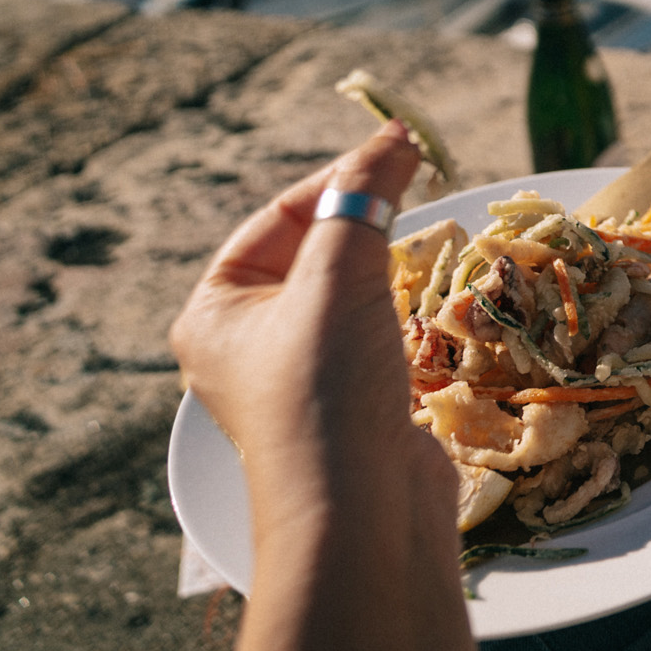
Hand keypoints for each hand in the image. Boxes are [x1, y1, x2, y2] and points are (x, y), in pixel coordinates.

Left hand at [169, 120, 442, 488]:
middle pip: (316, 252)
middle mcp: (247, 344)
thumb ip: (363, 197)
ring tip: (434, 242)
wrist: (361, 514)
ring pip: (350, 295)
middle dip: (371, 222)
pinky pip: (377, 337)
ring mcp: (301, 380)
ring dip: (392, 268)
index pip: (281, 215)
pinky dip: (405, 314)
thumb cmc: (327, 389)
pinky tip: (434, 305)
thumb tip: (395, 135)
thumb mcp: (337, 274)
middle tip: (424, 188)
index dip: (343, 180)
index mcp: (215, 310)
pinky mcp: (350, 407)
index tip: (404, 150)